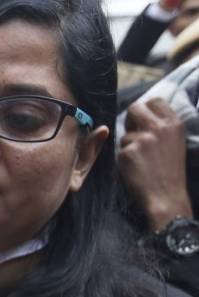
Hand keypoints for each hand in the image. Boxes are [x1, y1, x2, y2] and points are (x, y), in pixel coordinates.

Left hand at [121, 98, 192, 231]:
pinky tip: (136, 168)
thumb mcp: (175, 141)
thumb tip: (143, 111)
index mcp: (174, 124)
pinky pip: (120, 149)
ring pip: (125, 133)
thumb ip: (162, 125)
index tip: (142, 120)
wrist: (166, 195)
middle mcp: (160, 128)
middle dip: (130, 119)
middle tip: (133, 132)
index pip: (155, 100)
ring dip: (128, 143)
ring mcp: (144, 140)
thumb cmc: (169, 170)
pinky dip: (125, 158)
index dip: (145, 109)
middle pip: (135, 108)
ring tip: (142, 159)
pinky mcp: (129, 152)